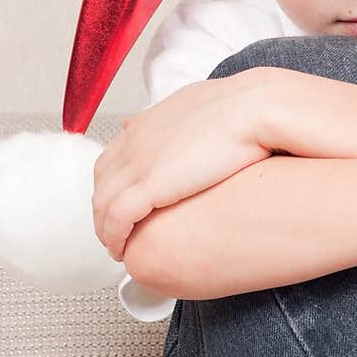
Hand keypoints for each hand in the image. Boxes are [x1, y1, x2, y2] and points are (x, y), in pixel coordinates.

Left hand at [92, 72, 274, 261]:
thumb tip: (181, 118)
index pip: (113, 158)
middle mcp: (136, 141)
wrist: (254, 109)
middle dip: (103, 208)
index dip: (112, 185)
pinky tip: (121, 250)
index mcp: (149, 123)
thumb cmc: (244, 109)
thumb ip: (184, 116)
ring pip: (103, 203)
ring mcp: (139, 162)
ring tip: (117, 247)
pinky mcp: (150, 185)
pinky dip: (114, 237)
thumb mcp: (206, 105)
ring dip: (105, 228)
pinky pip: (117, 218)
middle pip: (103, 181)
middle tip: (114, 230)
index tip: (121, 203)